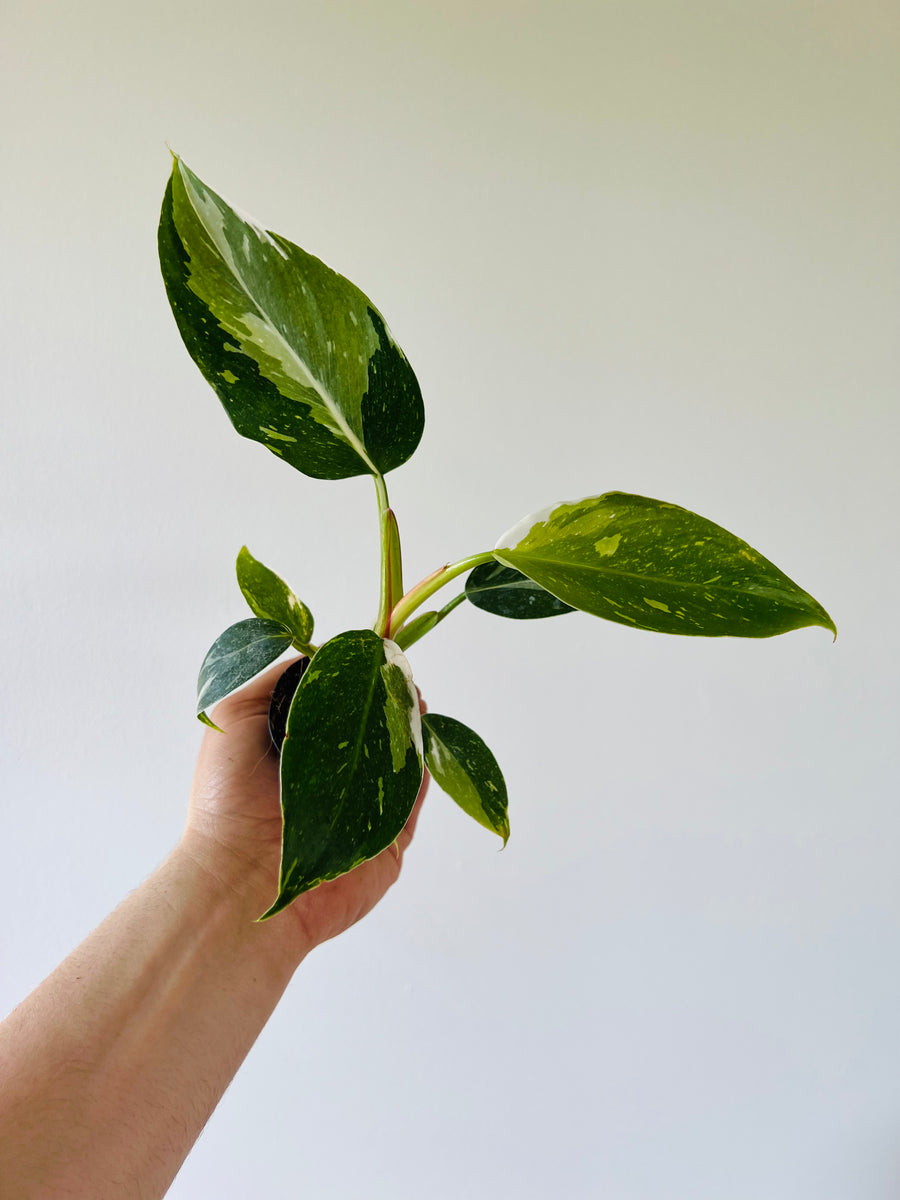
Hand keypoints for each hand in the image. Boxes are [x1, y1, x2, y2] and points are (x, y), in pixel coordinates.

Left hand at [182, 657, 427, 955]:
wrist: (240, 880)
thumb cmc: (225, 800)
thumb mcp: (232, 716)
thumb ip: (273, 680)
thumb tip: (317, 654)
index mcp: (302, 752)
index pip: (341, 706)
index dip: (359, 680)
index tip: (373, 655)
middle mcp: (336, 779)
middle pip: (377, 730)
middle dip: (392, 701)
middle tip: (401, 674)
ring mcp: (364, 810)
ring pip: (402, 762)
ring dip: (412, 730)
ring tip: (416, 698)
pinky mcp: (389, 841)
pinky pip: (414, 799)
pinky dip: (422, 769)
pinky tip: (421, 738)